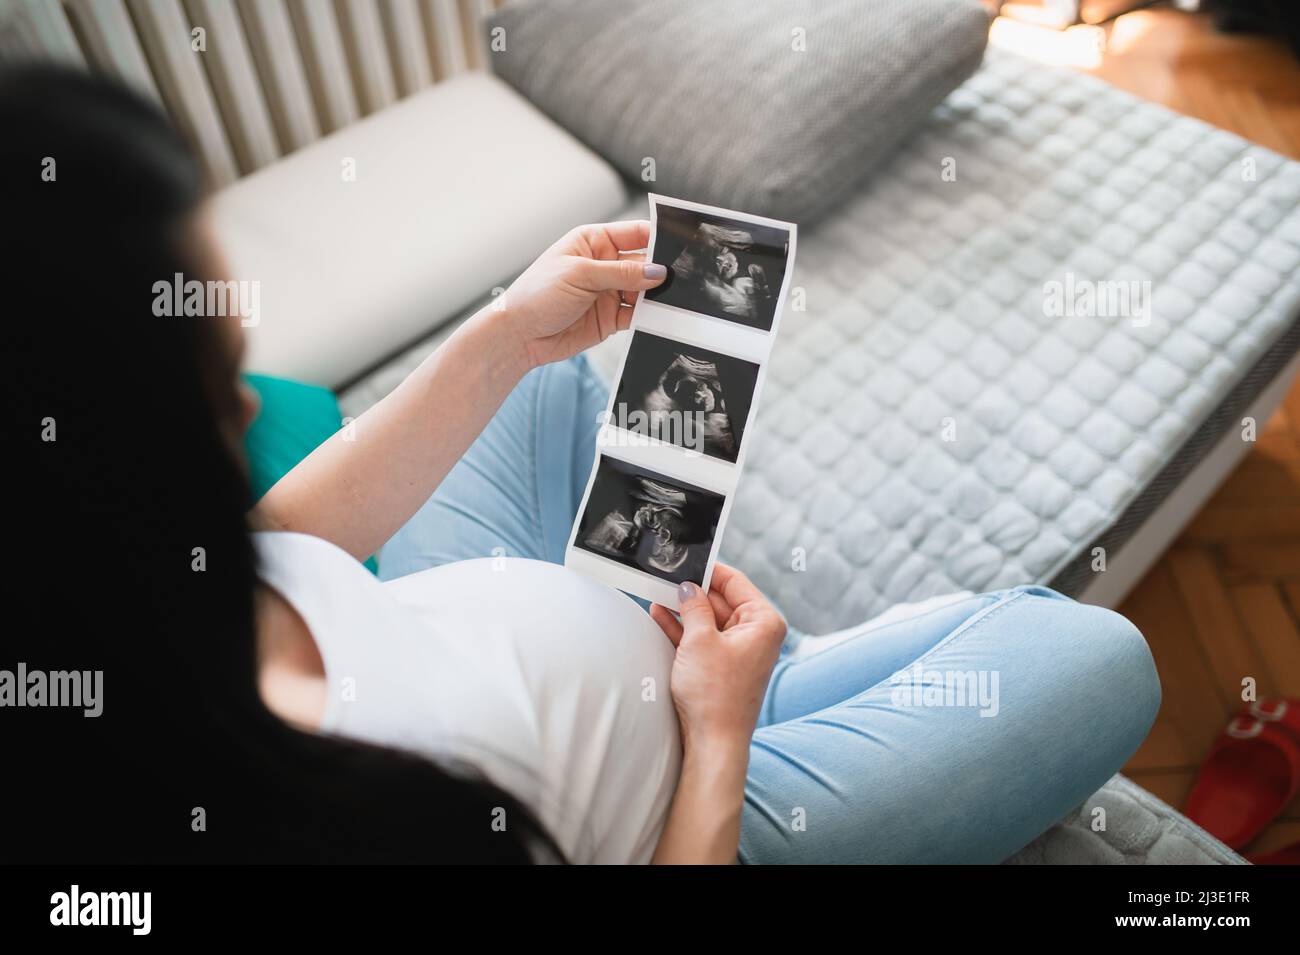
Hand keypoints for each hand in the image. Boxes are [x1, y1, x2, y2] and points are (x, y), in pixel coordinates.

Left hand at [500, 221, 667, 369]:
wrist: (519, 335)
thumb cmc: (536, 295)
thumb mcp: (580, 275)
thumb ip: (621, 273)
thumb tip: (657, 272)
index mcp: (594, 242)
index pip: (635, 234)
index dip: (659, 237)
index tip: (682, 244)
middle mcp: (604, 265)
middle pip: (644, 263)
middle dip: (661, 271)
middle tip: (679, 279)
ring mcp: (609, 292)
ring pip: (644, 291)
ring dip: (657, 296)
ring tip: (671, 301)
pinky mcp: (611, 318)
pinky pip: (637, 315)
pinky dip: (648, 317)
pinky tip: (657, 319)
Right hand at [650, 564, 786, 753]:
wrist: (712, 742)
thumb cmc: (715, 695)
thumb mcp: (700, 640)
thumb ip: (694, 607)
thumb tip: (689, 588)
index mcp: (764, 622)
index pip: (736, 581)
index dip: (709, 569)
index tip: (687, 559)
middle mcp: (756, 634)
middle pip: (721, 600)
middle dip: (693, 591)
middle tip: (666, 577)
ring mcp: (739, 651)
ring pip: (708, 620)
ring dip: (683, 609)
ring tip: (657, 593)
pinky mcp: (722, 666)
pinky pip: (702, 638)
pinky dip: (682, 629)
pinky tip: (659, 615)